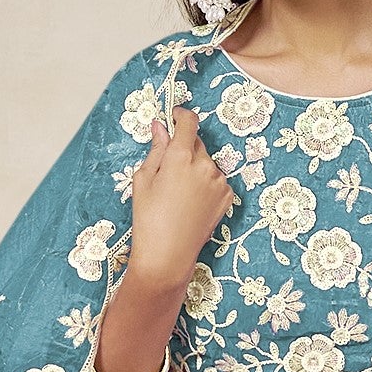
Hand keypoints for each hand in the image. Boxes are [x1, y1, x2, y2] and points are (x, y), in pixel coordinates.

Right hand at [128, 107, 234, 288]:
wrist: (168, 255)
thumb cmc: (149, 219)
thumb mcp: (144, 179)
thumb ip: (156, 149)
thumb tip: (160, 127)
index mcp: (181, 156)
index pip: (189, 122)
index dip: (181, 116)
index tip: (175, 117)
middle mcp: (205, 165)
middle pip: (197, 142)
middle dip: (184, 148)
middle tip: (169, 169)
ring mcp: (219, 181)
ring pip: (207, 163)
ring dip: (195, 168)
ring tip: (179, 193)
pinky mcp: (227, 197)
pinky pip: (215, 180)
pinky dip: (205, 184)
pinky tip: (191, 202)